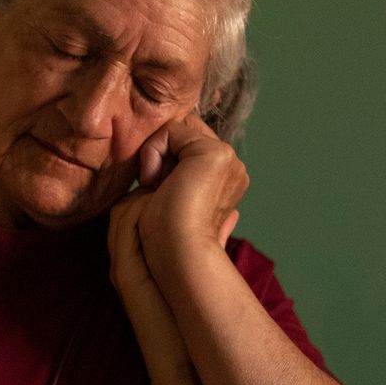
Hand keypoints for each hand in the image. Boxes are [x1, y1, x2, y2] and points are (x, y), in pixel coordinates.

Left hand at [136, 113, 246, 264]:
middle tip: (157, 190)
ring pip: (177, 131)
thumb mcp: (168, 199)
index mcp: (225, 181)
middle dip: (162, 157)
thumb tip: (159, 169)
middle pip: (183, 134)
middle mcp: (232, 168)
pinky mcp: (216, 153)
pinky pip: (171, 131)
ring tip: (158, 189)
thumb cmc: (164, 237)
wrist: (176, 253)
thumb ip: (172, 179)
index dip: (165, 161)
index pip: (188, 146)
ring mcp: (229, 160)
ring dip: (156, 157)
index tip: (157, 192)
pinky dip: (153, 153)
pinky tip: (156, 182)